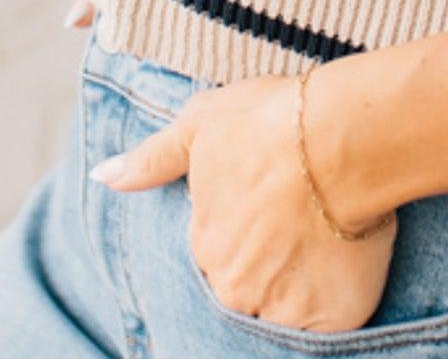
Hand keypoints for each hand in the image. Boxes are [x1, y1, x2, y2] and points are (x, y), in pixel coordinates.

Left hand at [87, 61, 398, 334]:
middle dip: (266, 266)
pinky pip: (325, 326)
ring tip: (321, 240)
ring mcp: (279, 307)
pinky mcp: (329, 319)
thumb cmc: (271, 121)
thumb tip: (103, 176)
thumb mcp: (203, 123)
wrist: (340, 135)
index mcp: (203, 243)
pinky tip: (343, 260)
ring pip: (282, 310)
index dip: (246, 232)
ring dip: (297, 285)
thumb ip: (155, 157)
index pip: (217, 255)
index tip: (268, 212)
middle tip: (298, 225)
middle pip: (245, 290)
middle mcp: (233, 286)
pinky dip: (333, 300)